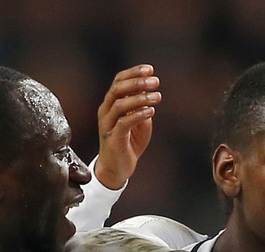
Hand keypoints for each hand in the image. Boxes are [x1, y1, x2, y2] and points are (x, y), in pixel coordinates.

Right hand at [94, 64, 161, 189]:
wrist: (117, 168)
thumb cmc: (128, 143)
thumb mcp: (139, 122)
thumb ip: (142, 107)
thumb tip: (150, 93)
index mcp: (111, 104)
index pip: (119, 81)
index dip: (134, 73)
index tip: (150, 69)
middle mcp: (106, 111)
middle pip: (117, 89)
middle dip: (137, 82)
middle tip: (155, 81)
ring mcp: (108, 124)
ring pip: (120, 104)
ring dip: (140, 98)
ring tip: (157, 96)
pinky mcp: (113, 138)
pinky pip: (124, 123)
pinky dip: (138, 115)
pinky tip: (151, 111)